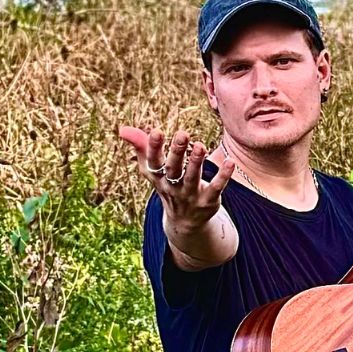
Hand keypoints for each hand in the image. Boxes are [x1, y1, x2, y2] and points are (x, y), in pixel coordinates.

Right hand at [118, 126, 234, 230]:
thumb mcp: (154, 170)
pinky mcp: (208, 201)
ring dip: (196, 162)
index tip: (156, 131)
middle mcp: (172, 187)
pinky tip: (230, 162)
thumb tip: (122, 129)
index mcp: (158, 177)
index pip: (153, 162)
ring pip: (192, 178)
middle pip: (173, 169)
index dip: (153, 148)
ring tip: (201, 145)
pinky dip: (223, 176)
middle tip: (182, 134)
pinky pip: (216, 188)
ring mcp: (190, 196)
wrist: (184, 222)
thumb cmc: (168, 186)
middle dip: (177, 152)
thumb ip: (141, 147)